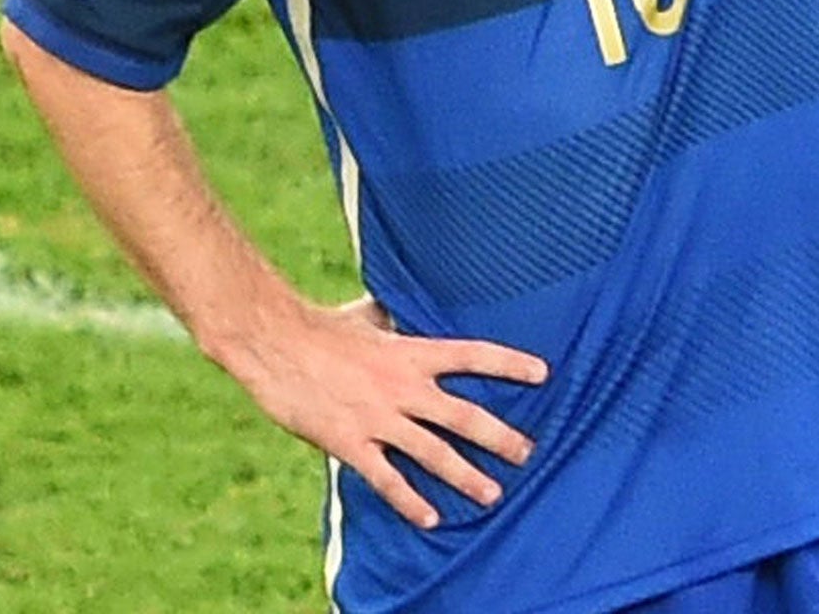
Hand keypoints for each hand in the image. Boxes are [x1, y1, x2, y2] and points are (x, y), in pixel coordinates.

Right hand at [231, 294, 548, 530]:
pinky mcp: (350, 442)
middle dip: (501, 437)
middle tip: (527, 454)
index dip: (509, 364)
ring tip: (492, 494)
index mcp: (411, 352)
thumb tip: (398, 301)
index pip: (473, 355)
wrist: (275, 342)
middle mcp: (404, 387)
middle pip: (465, 416)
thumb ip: (389, 317)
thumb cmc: (320, 326)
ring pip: (434, 453)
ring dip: (466, 476)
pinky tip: (430, 518)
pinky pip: (387, 478)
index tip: (542, 373)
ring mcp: (379, 417)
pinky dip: (410, 500)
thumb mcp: (365, 315)